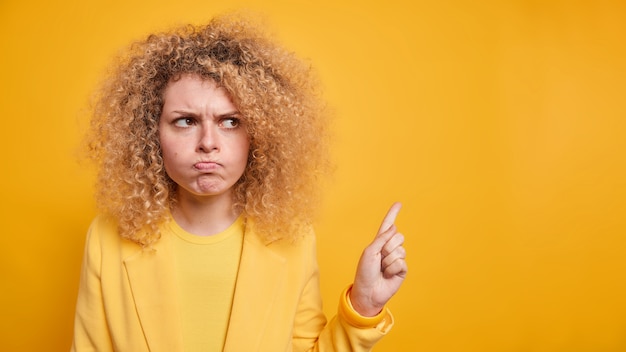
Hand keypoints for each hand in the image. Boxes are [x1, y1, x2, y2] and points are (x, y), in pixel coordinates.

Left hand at [350, 202, 406, 316]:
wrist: (368, 291)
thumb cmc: (365, 272)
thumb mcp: (370, 252)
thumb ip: (382, 239)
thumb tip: (394, 228)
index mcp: (379, 242)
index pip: (388, 226)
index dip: (393, 214)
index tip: (398, 203)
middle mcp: (389, 249)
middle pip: (398, 237)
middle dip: (388, 247)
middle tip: (379, 258)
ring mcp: (396, 259)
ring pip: (400, 250)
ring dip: (388, 260)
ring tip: (382, 269)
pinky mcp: (402, 270)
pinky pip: (401, 262)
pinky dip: (392, 268)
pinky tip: (387, 275)